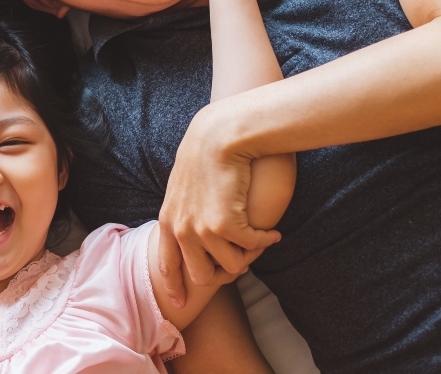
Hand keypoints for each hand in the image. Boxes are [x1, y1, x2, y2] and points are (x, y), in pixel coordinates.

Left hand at [156, 106, 280, 306]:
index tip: (180, 304)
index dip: (175, 287)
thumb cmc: (205, 154)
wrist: (219, 135)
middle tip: (243, 261)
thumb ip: (183, 209)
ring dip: (249, 256)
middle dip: (224, 273)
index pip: (167, 265)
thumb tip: (191, 229)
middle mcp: (180, 230)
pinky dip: (265, 241)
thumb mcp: (183, 185)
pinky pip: (251, 247)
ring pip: (231, 267)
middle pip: (202, 276)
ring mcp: (201, 230)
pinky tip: (273, 232)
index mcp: (167, 221)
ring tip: (260, 241)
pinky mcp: (226, 225)